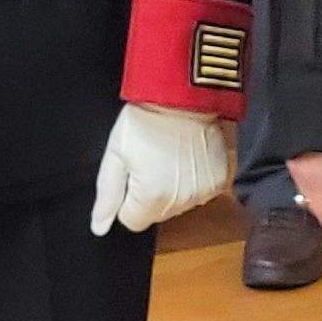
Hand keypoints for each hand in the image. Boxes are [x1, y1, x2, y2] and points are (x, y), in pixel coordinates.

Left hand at [88, 103, 232, 235]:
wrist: (186, 93)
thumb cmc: (147, 119)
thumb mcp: (116, 152)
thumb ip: (107, 194)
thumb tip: (99, 227)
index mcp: (151, 198)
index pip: (132, 220)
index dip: (127, 199)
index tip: (132, 172)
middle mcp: (181, 202)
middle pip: (157, 213)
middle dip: (150, 193)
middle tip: (151, 159)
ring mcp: (205, 192)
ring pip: (180, 203)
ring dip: (175, 187)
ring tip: (172, 153)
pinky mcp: (222, 179)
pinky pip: (203, 190)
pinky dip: (196, 178)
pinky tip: (190, 154)